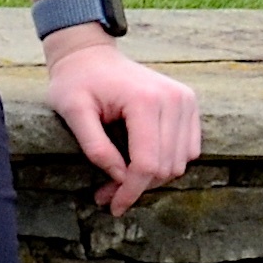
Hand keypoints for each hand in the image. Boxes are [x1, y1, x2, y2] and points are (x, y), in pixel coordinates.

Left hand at [44, 32, 198, 213]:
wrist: (92, 55)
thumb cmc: (77, 82)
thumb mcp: (72, 112)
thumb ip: (95, 147)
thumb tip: (119, 178)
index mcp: (145, 100)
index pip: (147, 163)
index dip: (130, 191)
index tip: (111, 206)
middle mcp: (174, 99)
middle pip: (165, 167)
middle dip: (136, 187)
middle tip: (106, 194)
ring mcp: (186, 100)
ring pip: (178, 163)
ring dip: (151, 179)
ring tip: (118, 178)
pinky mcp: (189, 105)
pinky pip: (188, 151)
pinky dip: (165, 163)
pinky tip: (139, 162)